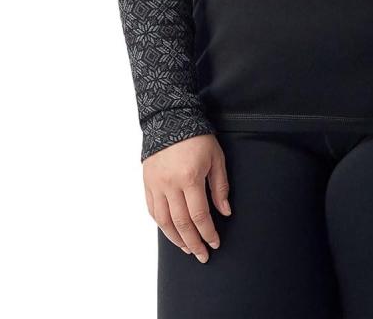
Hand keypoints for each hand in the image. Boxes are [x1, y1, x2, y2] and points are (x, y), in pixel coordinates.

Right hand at [143, 133, 231, 262]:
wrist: (170, 119)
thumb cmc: (197, 137)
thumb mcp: (216, 158)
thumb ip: (220, 186)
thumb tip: (225, 211)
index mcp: (190, 177)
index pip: (199, 215)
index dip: (208, 232)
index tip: (215, 243)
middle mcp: (170, 184)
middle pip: (181, 223)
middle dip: (193, 243)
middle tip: (202, 255)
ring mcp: (156, 185)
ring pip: (164, 221)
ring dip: (176, 239)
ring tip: (187, 249)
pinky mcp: (147, 183)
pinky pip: (152, 211)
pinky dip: (162, 226)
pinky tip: (171, 233)